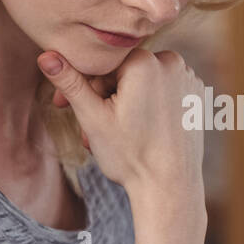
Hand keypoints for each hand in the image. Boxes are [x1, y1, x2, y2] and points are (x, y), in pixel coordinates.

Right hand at [37, 47, 204, 195]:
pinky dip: (150, 105)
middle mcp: (172, 63)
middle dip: (104, 98)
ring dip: (126, 102)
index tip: (66, 108)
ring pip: (143, 82)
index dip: (85, 88)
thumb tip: (45, 55)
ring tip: (117, 133)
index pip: (103, 64)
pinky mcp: (197, 95)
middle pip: (124, 72)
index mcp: (145, 62)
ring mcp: (189, 78)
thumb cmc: (130, 156)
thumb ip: (70, 82)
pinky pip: (164, 91)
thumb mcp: (92, 117)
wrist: (170, 187)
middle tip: (92, 130)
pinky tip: (143, 130)